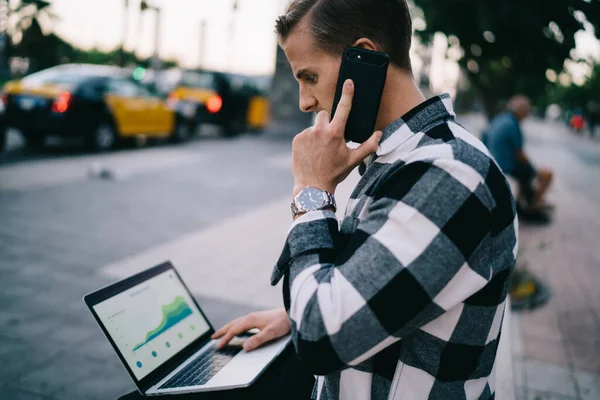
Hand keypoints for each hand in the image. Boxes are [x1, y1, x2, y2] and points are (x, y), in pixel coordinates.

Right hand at [211, 308, 290, 351]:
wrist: (290, 313)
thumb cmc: (282, 323)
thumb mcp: (270, 333)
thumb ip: (257, 340)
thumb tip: (244, 347)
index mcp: (250, 320)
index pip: (234, 330)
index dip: (225, 338)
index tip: (218, 345)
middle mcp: (250, 317)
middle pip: (232, 324)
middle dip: (222, 331)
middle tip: (212, 338)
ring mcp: (253, 316)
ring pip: (236, 322)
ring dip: (227, 328)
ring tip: (220, 333)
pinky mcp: (257, 317)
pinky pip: (241, 322)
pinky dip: (235, 326)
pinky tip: (236, 330)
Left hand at [291, 79, 382, 196]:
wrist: (313, 186)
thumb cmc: (335, 173)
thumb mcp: (354, 160)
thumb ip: (369, 146)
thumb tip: (379, 134)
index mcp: (335, 133)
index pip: (343, 108)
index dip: (347, 93)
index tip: (348, 82)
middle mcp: (319, 130)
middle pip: (325, 114)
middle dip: (329, 122)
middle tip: (331, 138)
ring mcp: (306, 134)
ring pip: (315, 125)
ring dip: (318, 133)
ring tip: (320, 150)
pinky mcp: (297, 139)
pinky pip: (305, 134)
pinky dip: (309, 140)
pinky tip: (311, 152)